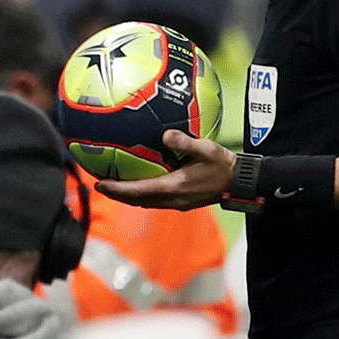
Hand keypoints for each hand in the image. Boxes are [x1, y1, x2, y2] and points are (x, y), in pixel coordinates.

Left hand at [96, 130, 236, 209]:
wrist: (239, 183)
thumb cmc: (222, 165)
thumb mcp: (205, 149)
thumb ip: (184, 142)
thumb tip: (165, 135)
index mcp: (174, 187)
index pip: (138, 191)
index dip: (117, 189)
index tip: (99, 184)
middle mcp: (172, 199)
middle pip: (136, 201)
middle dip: (116, 195)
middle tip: (99, 185)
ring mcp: (176, 204)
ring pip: (144, 203)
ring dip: (127, 197)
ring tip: (113, 187)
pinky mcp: (181, 203)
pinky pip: (154, 202)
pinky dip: (140, 196)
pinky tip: (137, 186)